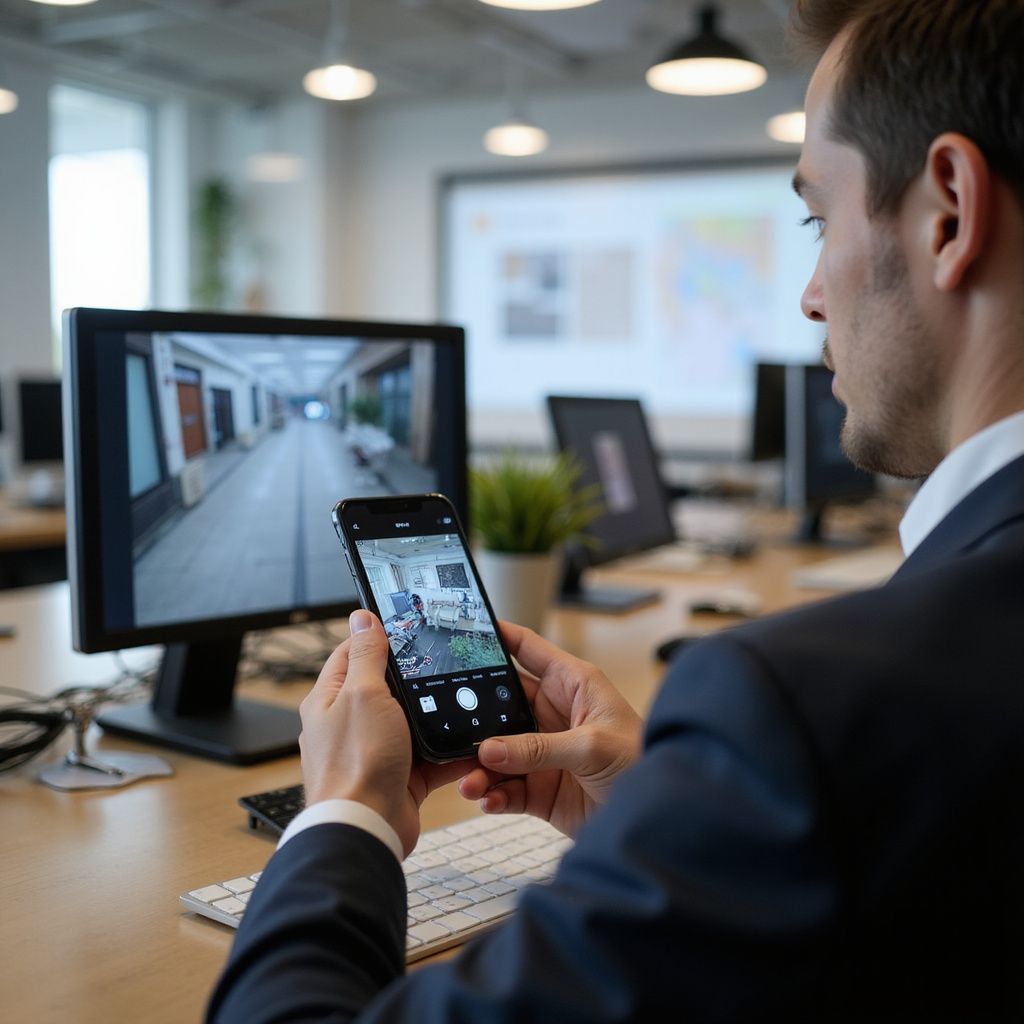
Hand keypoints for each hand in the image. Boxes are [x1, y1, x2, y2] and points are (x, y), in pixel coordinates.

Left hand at [300, 610, 469, 856]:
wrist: (365, 828)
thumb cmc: (354, 765)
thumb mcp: (363, 694)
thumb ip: (367, 656)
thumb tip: (360, 618)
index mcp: (330, 699)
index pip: (351, 653)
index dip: (376, 636)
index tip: (402, 623)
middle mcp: (350, 724)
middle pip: (386, 688)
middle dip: (414, 676)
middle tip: (440, 660)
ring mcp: (376, 751)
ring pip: (412, 722)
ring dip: (434, 715)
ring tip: (459, 699)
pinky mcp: (400, 777)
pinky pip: (430, 757)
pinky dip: (450, 751)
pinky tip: (470, 742)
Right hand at [458, 622, 642, 837]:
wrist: (660, 818)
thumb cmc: (645, 763)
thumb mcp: (591, 746)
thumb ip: (538, 748)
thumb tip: (491, 750)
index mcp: (572, 684)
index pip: (527, 649)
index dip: (497, 637)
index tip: (464, 630)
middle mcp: (553, 714)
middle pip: (500, 705)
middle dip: (474, 717)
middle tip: (451, 727)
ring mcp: (544, 752)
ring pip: (497, 751)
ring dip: (479, 765)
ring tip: (471, 782)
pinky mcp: (541, 788)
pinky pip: (505, 786)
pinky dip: (492, 793)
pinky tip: (487, 799)